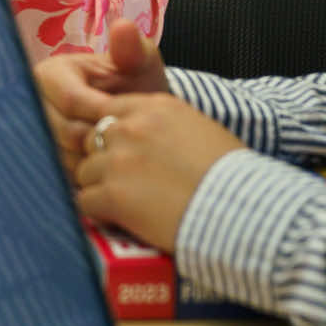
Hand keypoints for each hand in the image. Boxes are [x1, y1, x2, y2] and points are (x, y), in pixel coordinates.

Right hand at [35, 17, 170, 174]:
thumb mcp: (142, 65)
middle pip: (60, 133)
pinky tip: (103, 175)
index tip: (128, 124)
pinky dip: (82, 180)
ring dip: (90, 166)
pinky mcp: (35, 159)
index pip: (71, 101)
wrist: (132, 123)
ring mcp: (29, 133)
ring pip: (58, 159)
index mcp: (50, 73)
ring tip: (115, 158)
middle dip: (97, 143)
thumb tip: (123, 27)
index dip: (102, 116)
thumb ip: (134, 50)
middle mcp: (31, 102)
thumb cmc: (136, 90)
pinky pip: (55, 177)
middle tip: (124, 145)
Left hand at [71, 93, 244, 252]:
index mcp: (154, 107)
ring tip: (120, 203)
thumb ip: (166, 126)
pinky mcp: (113, 195)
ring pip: (84, 170)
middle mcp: (131, 128)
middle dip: (101, 159)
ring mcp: (118, 161)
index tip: (118, 152)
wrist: (241, 208)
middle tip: (119, 181)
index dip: (111, 134)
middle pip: (91, 138)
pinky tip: (115, 218)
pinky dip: (98, 212)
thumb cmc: (232, 175)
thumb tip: (151, 139)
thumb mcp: (200, 129)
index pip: (108, 110)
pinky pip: (86, 201)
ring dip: (98, 187)